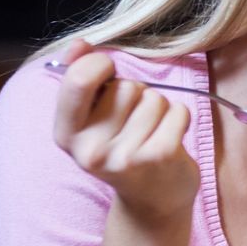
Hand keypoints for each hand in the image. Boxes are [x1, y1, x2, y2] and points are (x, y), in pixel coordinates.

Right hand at [52, 39, 198, 223]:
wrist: (151, 201)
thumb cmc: (122, 147)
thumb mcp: (94, 117)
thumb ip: (81, 76)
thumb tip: (79, 44)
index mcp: (66, 135)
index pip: (79, 79)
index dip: (100, 65)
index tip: (107, 74)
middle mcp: (90, 150)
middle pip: (126, 86)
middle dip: (136, 95)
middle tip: (133, 124)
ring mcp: (125, 156)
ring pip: (155, 98)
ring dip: (160, 110)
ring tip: (151, 133)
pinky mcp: (159, 157)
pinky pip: (179, 111)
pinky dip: (180, 118)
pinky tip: (170, 140)